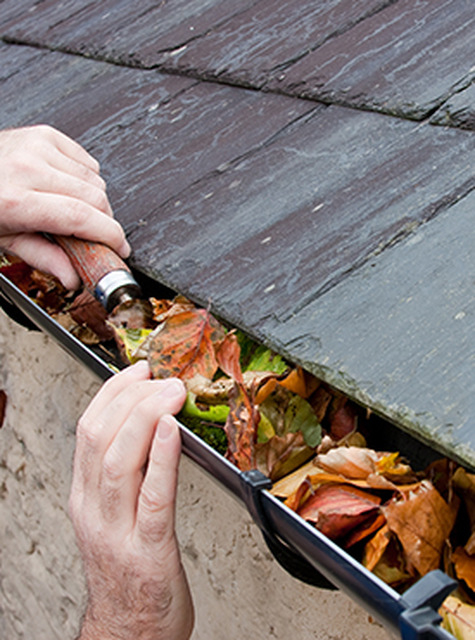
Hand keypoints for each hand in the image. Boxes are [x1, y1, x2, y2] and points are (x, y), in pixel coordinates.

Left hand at [0, 125, 129, 288]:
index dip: (110, 236)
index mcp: (15, 200)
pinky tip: (68, 188)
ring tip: (73, 210)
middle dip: (103, 222)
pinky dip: (86, 179)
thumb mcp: (4, 239)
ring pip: (96, 180)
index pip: (81, 217)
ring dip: (94, 201)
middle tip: (94, 236)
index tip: (120, 248)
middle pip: (96, 199)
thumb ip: (44, 258)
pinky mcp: (45, 135)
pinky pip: (87, 161)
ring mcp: (37, 147)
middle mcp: (27, 168)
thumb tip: (73, 277)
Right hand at [69, 361, 193, 639]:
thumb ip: (125, 475)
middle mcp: (95, 510)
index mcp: (86, 498)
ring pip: (120, 461)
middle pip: (100, 438)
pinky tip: (174, 432)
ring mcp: (118, 531)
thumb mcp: (113, 516)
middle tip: (160, 378)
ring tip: (170, 392)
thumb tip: (152, 426)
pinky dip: (163, 458)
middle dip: (131, 397)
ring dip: (146, 417)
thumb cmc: (128, 571)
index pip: (88, 431)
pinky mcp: (149, 551)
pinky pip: (154, 497)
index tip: (137, 371)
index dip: (113, 393)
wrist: (129, 633)